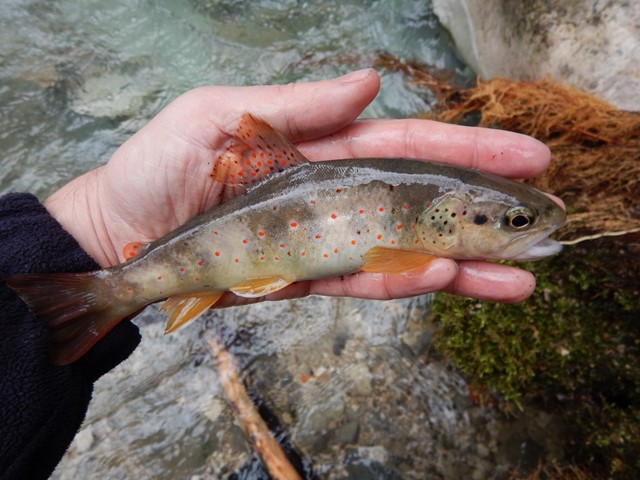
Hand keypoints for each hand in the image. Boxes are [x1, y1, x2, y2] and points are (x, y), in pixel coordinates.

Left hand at [44, 69, 553, 302]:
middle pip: (418, 202)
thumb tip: (369, 83)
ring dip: (458, 262)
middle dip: (479, 209)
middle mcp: (332, 196)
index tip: (521, 153)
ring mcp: (322, 240)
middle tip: (543, 218)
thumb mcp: (222, 114)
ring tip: (516, 273)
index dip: (463, 150)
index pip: (404, 146)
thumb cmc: (161, 166)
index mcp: (319, 149)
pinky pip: (359, 281)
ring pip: (401, 251)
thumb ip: (299, 105)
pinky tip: (442, 276)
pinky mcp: (303, 280)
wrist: (121, 233)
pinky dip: (399, 280)